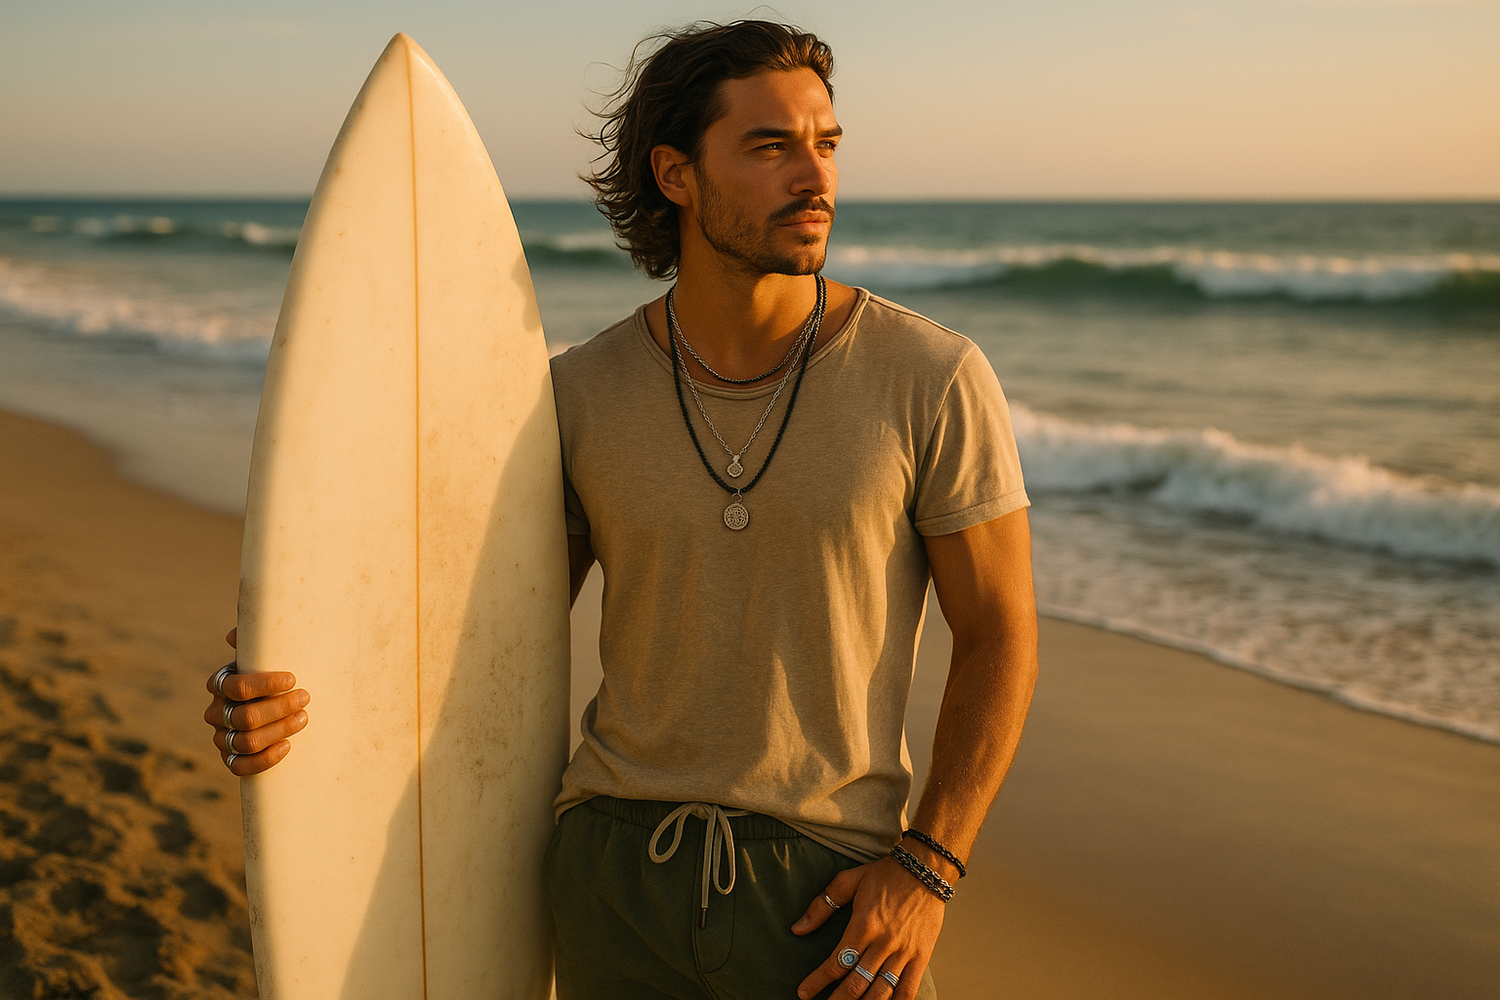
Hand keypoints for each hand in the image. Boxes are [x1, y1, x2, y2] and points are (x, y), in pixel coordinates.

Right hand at [204, 628, 309, 775]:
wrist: (273, 704)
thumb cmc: (270, 675)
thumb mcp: (263, 655)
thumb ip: (254, 641)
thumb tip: (232, 635)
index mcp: (220, 685)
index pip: (236, 687)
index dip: (264, 684)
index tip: (292, 679)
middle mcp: (216, 712)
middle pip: (245, 716)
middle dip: (279, 708)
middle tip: (305, 699)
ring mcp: (221, 738)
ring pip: (247, 741)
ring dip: (279, 730)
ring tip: (304, 718)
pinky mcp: (230, 759)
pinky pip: (242, 767)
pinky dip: (265, 759)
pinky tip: (288, 747)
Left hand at [792, 854, 946, 999]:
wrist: (925, 869)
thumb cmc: (884, 875)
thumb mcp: (849, 881)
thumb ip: (822, 905)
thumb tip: (798, 928)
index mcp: (863, 925)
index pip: (836, 962)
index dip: (817, 981)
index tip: (804, 992)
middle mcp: (883, 942)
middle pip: (856, 983)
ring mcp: (904, 952)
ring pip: (881, 991)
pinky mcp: (922, 957)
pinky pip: (908, 990)